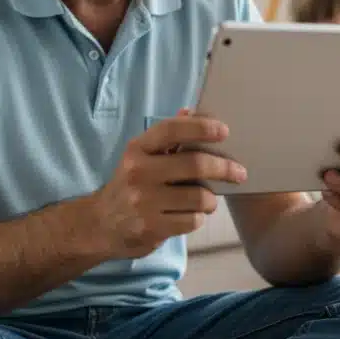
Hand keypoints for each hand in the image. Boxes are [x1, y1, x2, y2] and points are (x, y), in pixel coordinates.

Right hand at [87, 113, 247, 259]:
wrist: (99, 225)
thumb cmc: (129, 185)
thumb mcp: (140, 157)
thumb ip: (166, 137)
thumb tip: (191, 111)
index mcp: (137, 149)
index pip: (171, 130)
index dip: (200, 127)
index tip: (224, 130)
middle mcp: (138, 172)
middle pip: (195, 164)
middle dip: (224, 168)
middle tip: (240, 172)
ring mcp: (143, 202)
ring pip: (199, 197)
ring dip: (211, 200)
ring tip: (206, 200)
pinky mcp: (151, 228)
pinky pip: (192, 220)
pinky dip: (197, 218)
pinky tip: (187, 216)